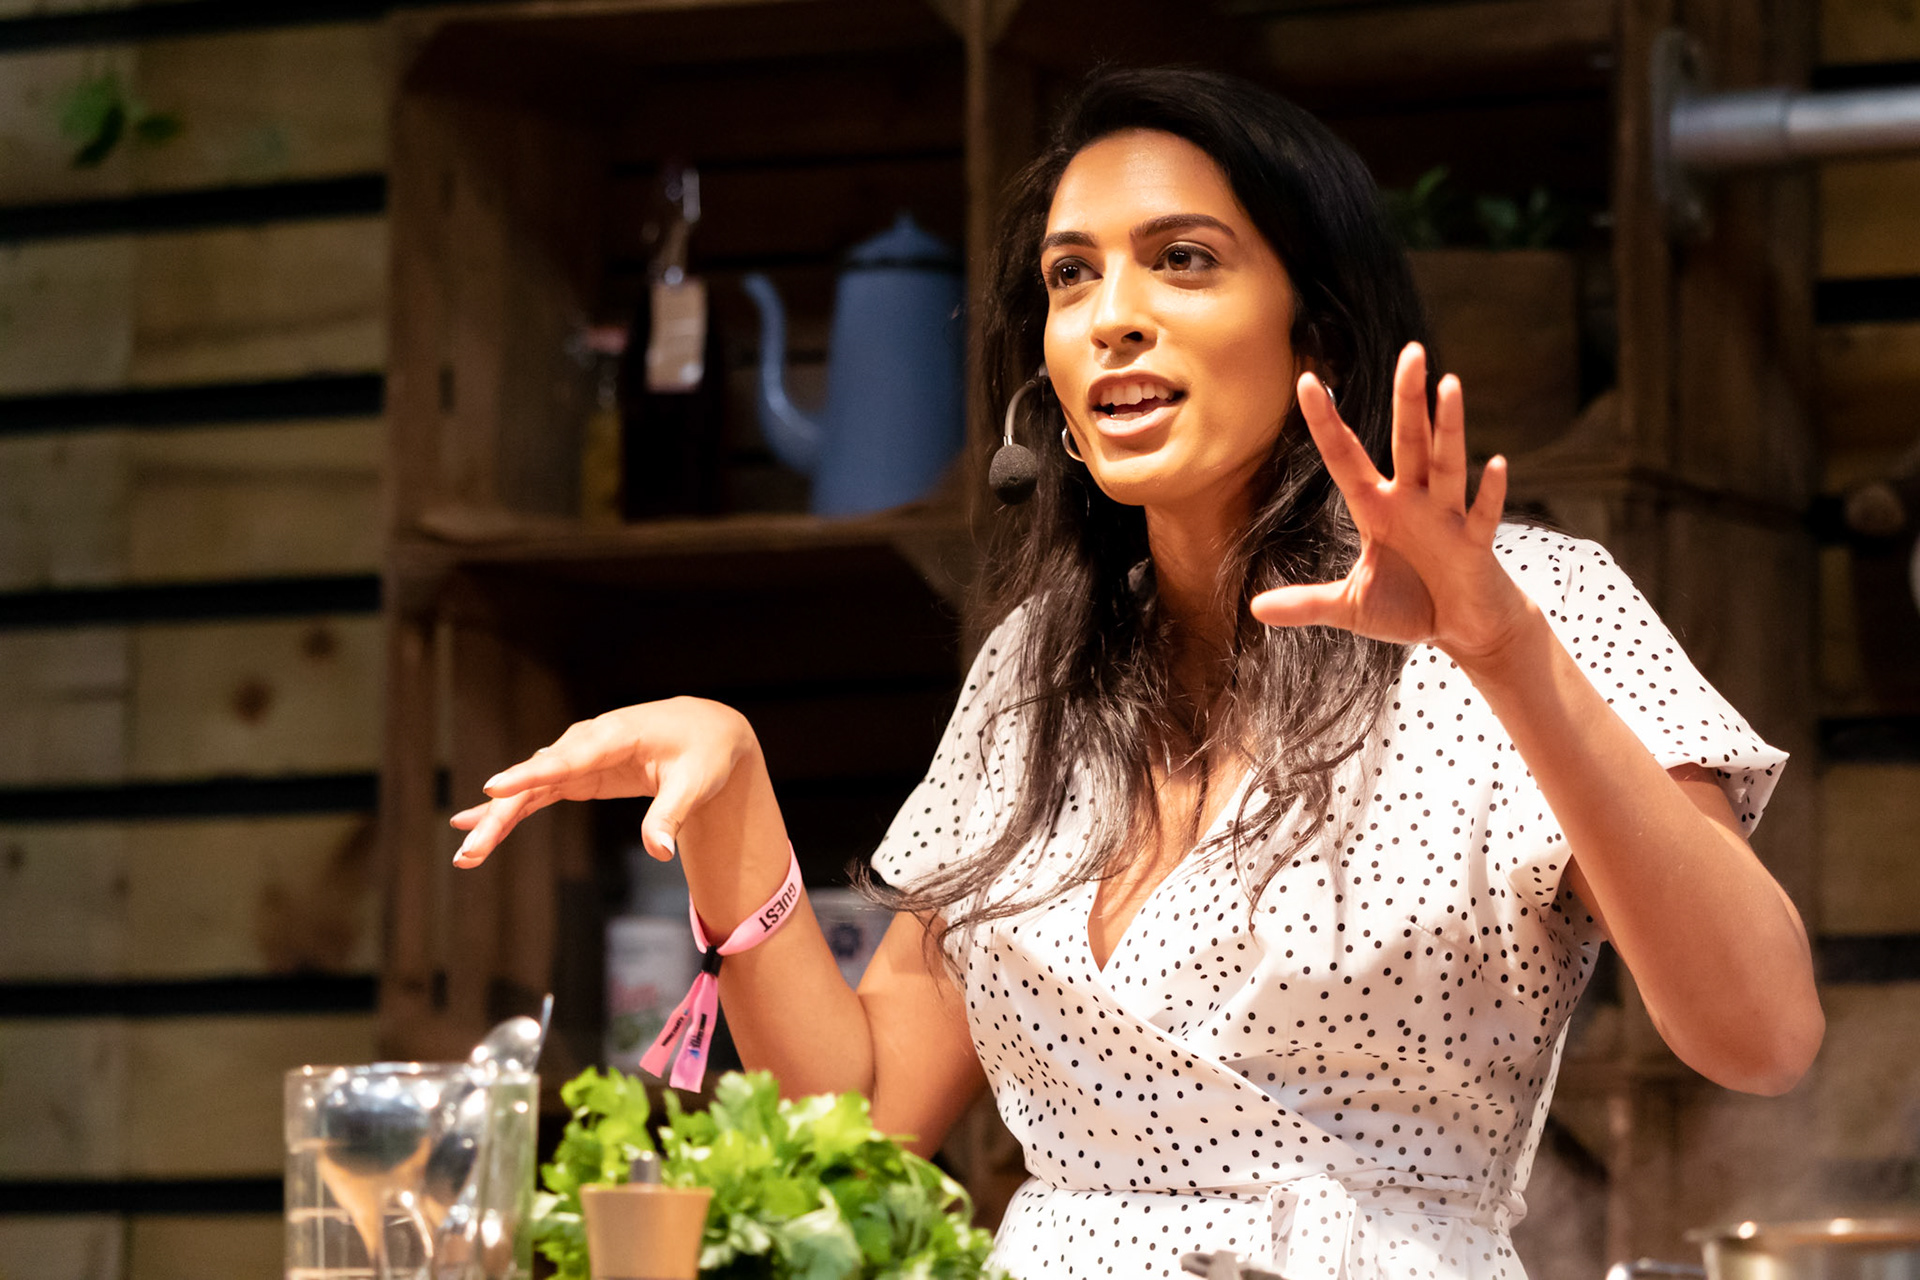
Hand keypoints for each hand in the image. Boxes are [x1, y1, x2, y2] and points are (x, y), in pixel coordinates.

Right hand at [449, 697, 756, 867]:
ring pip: (529, 788)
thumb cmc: (704, 752)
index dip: (530, 775)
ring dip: (497, 819)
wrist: (706, 729)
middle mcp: (587, 742)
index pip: (567, 759)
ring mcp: (578, 756)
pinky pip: (537, 792)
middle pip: (536, 779)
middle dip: (501, 814)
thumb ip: (671, 815)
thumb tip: (658, 852)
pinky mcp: (578, 772)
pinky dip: (510, 809)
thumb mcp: (696, 782)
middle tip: (470, 851)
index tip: (493, 789)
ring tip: (467, 853)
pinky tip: (476, 825)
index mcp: (616, 736)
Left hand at [1249, 343, 1528, 665]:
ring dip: (1448, 427)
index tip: (1308, 380)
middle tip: (1410, 351)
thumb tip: (1254, 609)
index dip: (1327, 422)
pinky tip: (1494, 462)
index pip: (1346, 457)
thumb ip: (1308, 603)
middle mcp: (1413, 503)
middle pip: (1408, 442)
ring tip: (1448, 384)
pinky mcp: (1475, 547)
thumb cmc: (1410, 607)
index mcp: (1377, 509)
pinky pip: (1481, 516)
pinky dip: (1489, 492)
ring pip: (1446, 465)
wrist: (1464, 628)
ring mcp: (1447, 520)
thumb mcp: (1351, 608)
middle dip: (1408, 399)